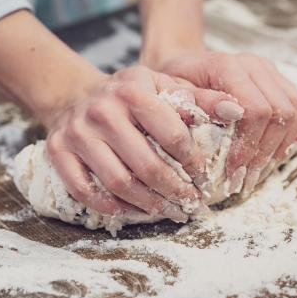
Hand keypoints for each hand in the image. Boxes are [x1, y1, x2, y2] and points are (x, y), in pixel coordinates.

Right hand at [42, 65, 241, 218]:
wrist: (77, 95)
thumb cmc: (129, 95)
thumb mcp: (163, 86)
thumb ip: (201, 98)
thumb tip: (238, 110)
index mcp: (133, 89)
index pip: (172, 134)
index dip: (194, 163)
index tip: (205, 179)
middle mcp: (102, 109)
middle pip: (146, 165)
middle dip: (174, 191)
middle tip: (191, 205)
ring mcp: (77, 132)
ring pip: (118, 182)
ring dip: (148, 204)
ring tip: (168, 211)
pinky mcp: (58, 151)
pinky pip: (85, 191)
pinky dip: (112, 207)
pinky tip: (132, 211)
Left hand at [158, 51, 296, 195]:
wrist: (183, 66)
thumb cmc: (174, 83)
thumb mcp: (173, 94)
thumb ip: (199, 102)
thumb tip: (230, 114)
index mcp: (228, 66)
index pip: (256, 109)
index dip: (248, 145)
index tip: (232, 172)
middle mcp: (255, 66)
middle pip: (282, 112)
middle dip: (265, 153)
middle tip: (245, 181)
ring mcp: (271, 72)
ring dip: (280, 148)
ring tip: (257, 174)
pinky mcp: (280, 82)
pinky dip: (290, 138)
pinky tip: (268, 158)